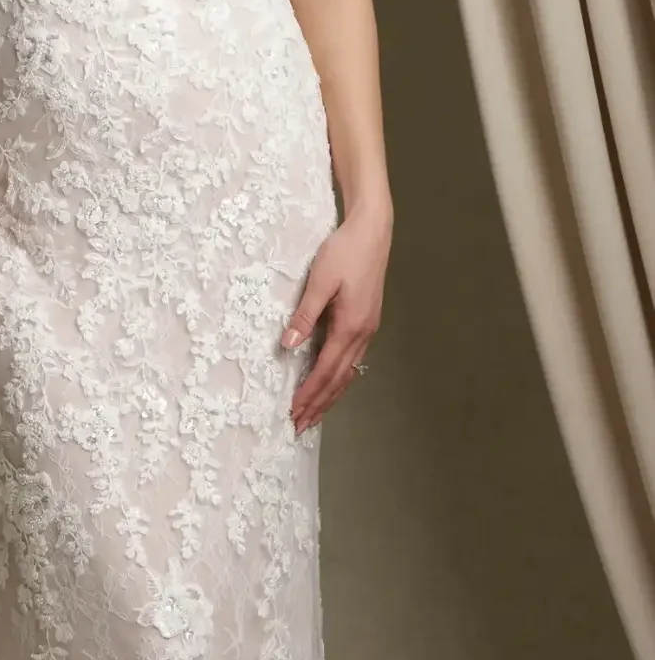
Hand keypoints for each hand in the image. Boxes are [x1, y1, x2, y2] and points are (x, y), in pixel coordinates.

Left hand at [281, 205, 389, 433]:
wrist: (372, 232)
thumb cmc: (344, 252)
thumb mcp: (319, 282)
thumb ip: (304, 316)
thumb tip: (287, 347)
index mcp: (350, 327)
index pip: (325, 372)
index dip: (308, 395)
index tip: (292, 413)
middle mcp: (363, 334)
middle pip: (338, 380)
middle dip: (319, 405)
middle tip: (300, 427)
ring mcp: (368, 329)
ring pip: (348, 373)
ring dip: (330, 396)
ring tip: (314, 415)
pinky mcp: (367, 322)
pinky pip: (351, 360)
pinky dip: (339, 379)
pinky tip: (331, 384)